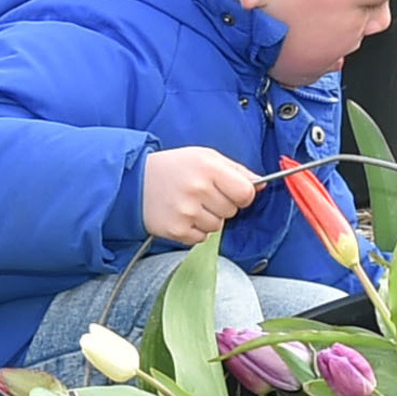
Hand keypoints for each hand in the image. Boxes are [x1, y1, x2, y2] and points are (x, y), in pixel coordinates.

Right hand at [141, 146, 258, 244]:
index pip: (246, 193)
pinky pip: (201, 238)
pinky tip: (182, 215)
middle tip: (203, 194)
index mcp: (209, 168)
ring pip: (217, 226)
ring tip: (190, 204)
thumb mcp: (206, 157)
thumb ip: (237, 170)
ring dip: (208, 218)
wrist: (135, 182)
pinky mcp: (176, 230)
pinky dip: (195, 230)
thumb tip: (261, 184)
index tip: (233, 192)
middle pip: (232, 211)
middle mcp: (198, 189)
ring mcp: (186, 211)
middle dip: (222, 204)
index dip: (243, 194)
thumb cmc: (174, 167)